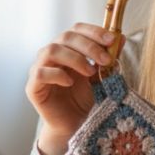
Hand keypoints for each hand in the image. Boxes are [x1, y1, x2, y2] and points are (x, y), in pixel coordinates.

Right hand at [26, 23, 116, 154]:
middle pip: (65, 37)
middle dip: (89, 46)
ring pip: (52, 51)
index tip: (112, 40)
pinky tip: (70, 82)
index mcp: (67, 48)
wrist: (75, 125)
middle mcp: (51, 54)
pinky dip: (57, 74)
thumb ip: (108, 58)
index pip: (77, 29)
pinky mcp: (33, 86)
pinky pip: (40, 73)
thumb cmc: (86, 99)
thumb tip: (122, 38)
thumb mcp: (102, 76)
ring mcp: (40, 68)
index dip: (94, 31)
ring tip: (90, 72)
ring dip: (74, 58)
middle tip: (105, 60)